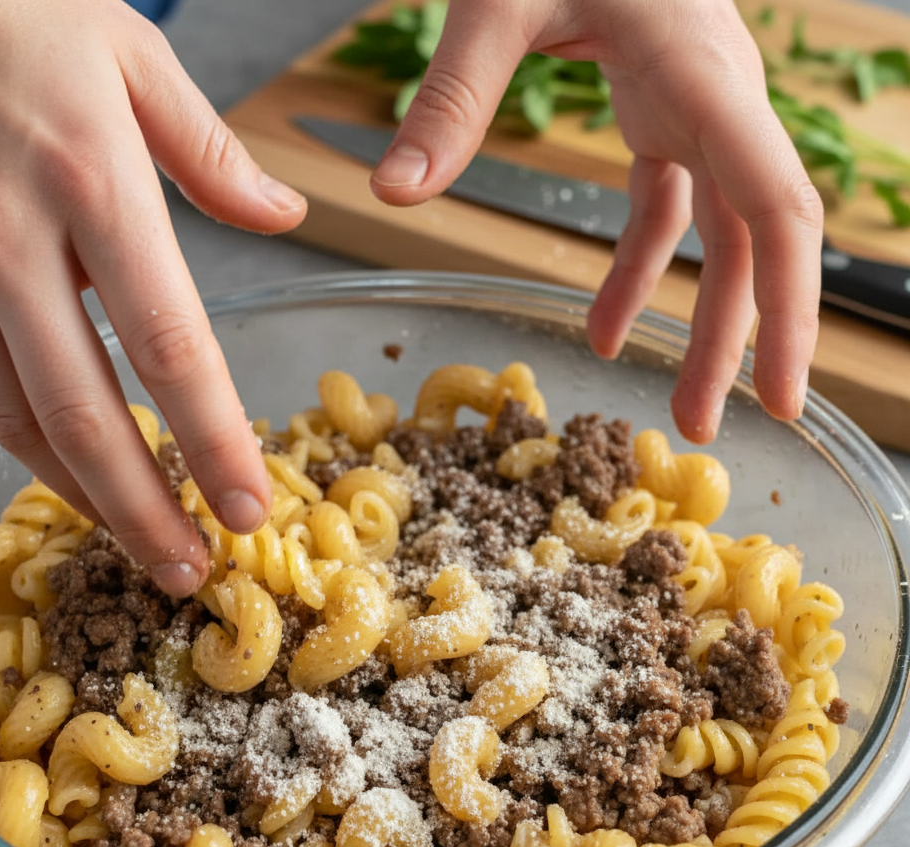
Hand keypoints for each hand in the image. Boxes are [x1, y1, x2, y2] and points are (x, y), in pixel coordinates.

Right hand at [0, 0, 306, 595]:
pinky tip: (70, 470)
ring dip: (81, 494)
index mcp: (89, 177)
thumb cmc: (8, 1)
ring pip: (15, 415)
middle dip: (140, 509)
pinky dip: (27, 440)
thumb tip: (281, 214)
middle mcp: (7, 234)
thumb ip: (212, 153)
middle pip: (79, 411)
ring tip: (137, 544)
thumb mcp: (131, 55)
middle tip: (186, 570)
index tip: (247, 507)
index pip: (167, 344)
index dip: (211, 440)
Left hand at [369, 0, 823, 443]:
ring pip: (721, 235)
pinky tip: (607, 330)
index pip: (776, 208)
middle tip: (710, 432)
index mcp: (702, 76)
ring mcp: (699, 106)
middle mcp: (720, 98)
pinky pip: (668, 209)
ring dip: (700, 320)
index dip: (791, 307)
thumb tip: (393, 193)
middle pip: (756, 241)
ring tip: (676, 405)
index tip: (783, 393)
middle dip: (742, 339)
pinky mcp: (665, 109)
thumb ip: (454, 96)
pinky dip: (640, 273)